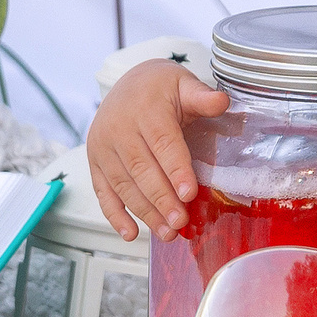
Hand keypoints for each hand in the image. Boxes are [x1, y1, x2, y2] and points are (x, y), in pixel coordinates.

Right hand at [86, 60, 226, 240]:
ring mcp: (103, 148)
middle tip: (180, 221)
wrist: (127, 82)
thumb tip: (221, 101)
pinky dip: (115, 216)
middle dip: (161, 199)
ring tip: (167, 232)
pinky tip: (131, 233)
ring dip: (144, 212)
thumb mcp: (184, 83)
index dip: (176, 170)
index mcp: (145, 109)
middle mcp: (119, 129)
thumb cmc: (160, 87)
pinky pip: (103, 192)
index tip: (189, 193)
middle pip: (141, 169)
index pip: (162, 143)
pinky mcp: (95, 163)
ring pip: (123, 185)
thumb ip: (202, 96)